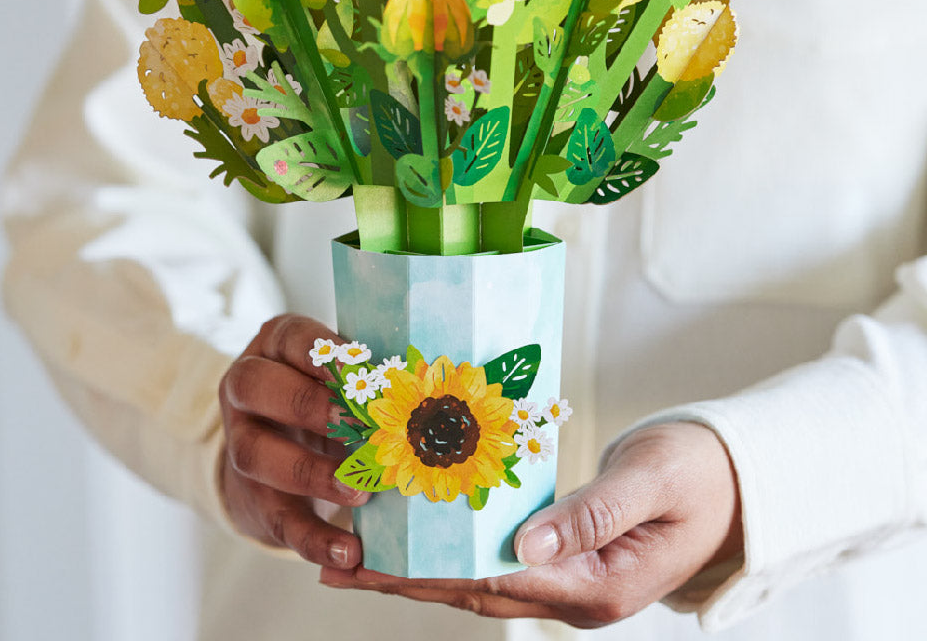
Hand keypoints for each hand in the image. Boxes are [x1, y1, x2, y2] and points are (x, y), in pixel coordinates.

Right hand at [218, 313, 368, 567]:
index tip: (359, 367)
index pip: (288, 336)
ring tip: (360, 490)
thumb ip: (368, 376)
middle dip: (307, 403)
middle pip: (255, 386)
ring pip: (257, 455)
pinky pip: (278, 519)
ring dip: (312, 473)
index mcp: (273, 348)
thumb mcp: (338, 375)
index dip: (321, 350)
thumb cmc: (325, 395)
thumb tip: (427, 382)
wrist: (278, 449)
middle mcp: (246, 391)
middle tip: (355, 423)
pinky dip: (315, 540)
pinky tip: (349, 552)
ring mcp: (241, 443)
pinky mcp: (254, 497)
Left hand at [320, 422, 741, 626]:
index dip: (429, 572)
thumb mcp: (649, 483)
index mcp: (598, 586)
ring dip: (420, 569)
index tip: (371, 558)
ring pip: (479, 579)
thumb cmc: (697, 473)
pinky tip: (420, 534)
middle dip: (404, 578)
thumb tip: (523, 543)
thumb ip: (590, 514)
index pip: (496, 581)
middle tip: (336, 560)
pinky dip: (453, 550)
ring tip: (356, 553)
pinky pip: (498, 559)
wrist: (731, 480)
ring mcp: (570, 580)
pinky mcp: (565, 558)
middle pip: (473, 590)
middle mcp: (576, 595)